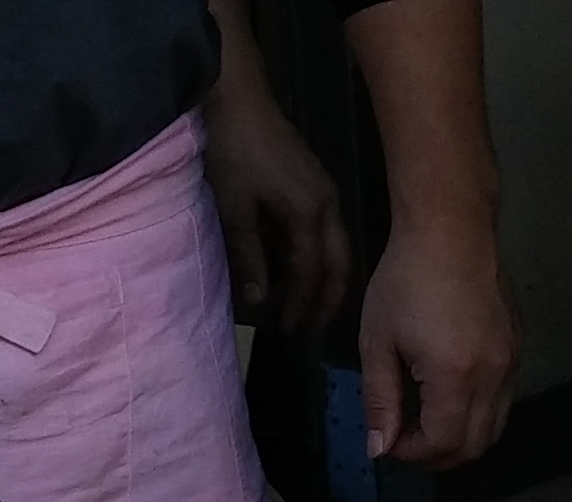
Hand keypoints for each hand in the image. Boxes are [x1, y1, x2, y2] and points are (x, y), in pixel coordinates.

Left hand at [203, 79, 352, 343]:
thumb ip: (250, 258)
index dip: (300, 307)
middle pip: (336, 264)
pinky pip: (317, 233)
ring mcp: (321, 193)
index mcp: (311, 213)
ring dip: (316, 281)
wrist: (237, 98)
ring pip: (330, 249)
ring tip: (298, 310)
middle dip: (324, 301)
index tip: (288, 334)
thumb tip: (259, 303)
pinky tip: (287, 273)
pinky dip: (306, 258)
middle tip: (307, 332)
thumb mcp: (236, 210)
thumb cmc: (234, 152)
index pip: (312, 273)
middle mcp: (326, 206)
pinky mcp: (309, 186)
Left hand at [356, 223, 517, 464]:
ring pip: (493, 429)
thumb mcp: (378, 342)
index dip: (412, 455)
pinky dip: (475, 415)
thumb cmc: (407, 278)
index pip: (442, 443)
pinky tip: (445, 399)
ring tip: (423, 424)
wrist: (450, 229)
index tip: (388, 443)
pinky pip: (502, 402)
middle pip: (474, 447)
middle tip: (404, 442)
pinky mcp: (515, 349)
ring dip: (459, 439)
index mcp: (455, 374)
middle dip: (437, 456)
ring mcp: (510, 361)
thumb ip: (380, 400)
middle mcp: (492, 373)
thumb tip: (379, 447)